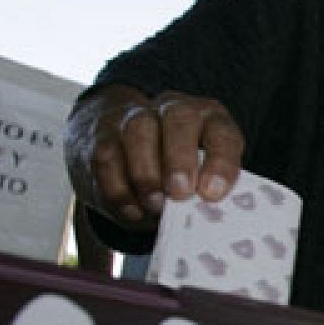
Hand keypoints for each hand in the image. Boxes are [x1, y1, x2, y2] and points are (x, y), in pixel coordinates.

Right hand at [66, 86, 244, 227]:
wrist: (122, 143)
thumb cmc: (176, 169)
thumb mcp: (200, 174)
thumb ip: (205, 189)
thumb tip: (204, 214)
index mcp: (209, 118)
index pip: (222, 132)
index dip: (221, 161)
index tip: (212, 192)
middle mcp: (172, 109)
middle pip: (179, 119)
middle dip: (180, 159)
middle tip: (180, 193)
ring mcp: (133, 117)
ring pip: (139, 132)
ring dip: (147, 175)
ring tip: (155, 205)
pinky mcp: (101, 136)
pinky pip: (106, 158)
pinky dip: (119, 189)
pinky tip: (133, 211)